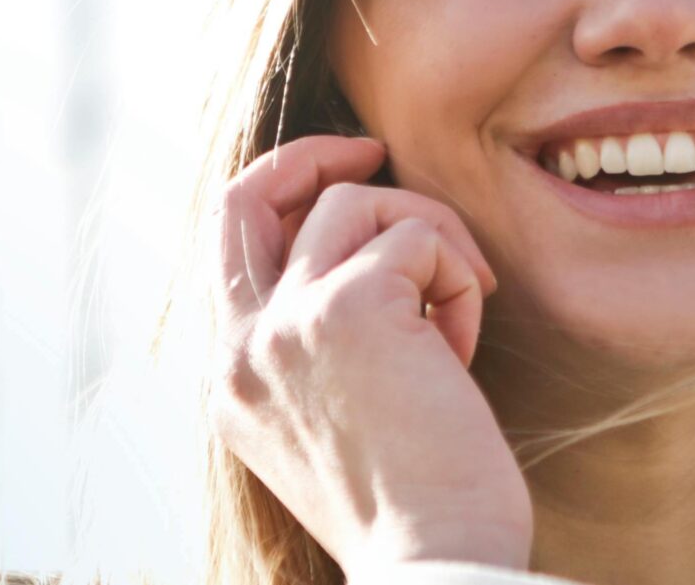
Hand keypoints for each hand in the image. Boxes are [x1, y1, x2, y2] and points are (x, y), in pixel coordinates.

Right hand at [211, 135, 534, 576]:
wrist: (434, 564)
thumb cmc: (415, 508)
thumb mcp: (336, 421)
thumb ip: (320, 346)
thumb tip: (367, 256)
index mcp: (231, 381)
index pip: (229, 246)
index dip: (285, 195)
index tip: (348, 181)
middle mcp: (240, 349)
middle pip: (247, 195)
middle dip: (313, 155)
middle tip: (375, 150)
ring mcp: (286, 324)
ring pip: (357, 204)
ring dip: (429, 240)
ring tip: (459, 314)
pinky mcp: (350, 308)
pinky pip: (419, 236)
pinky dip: (458, 276)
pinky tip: (465, 349)